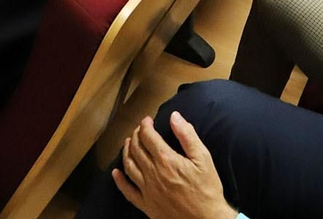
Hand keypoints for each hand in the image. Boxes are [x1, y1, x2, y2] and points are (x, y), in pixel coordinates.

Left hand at [112, 114, 236, 218]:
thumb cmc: (207, 190)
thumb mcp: (203, 159)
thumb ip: (187, 135)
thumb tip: (175, 117)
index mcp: (166, 160)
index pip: (148, 137)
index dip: (145, 125)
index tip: (147, 120)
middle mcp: (153, 174)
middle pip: (137, 149)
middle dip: (137, 135)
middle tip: (140, 130)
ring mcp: (147, 190)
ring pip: (130, 166)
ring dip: (126, 152)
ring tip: (128, 143)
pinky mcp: (146, 205)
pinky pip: (128, 191)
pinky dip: (120, 181)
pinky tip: (116, 173)